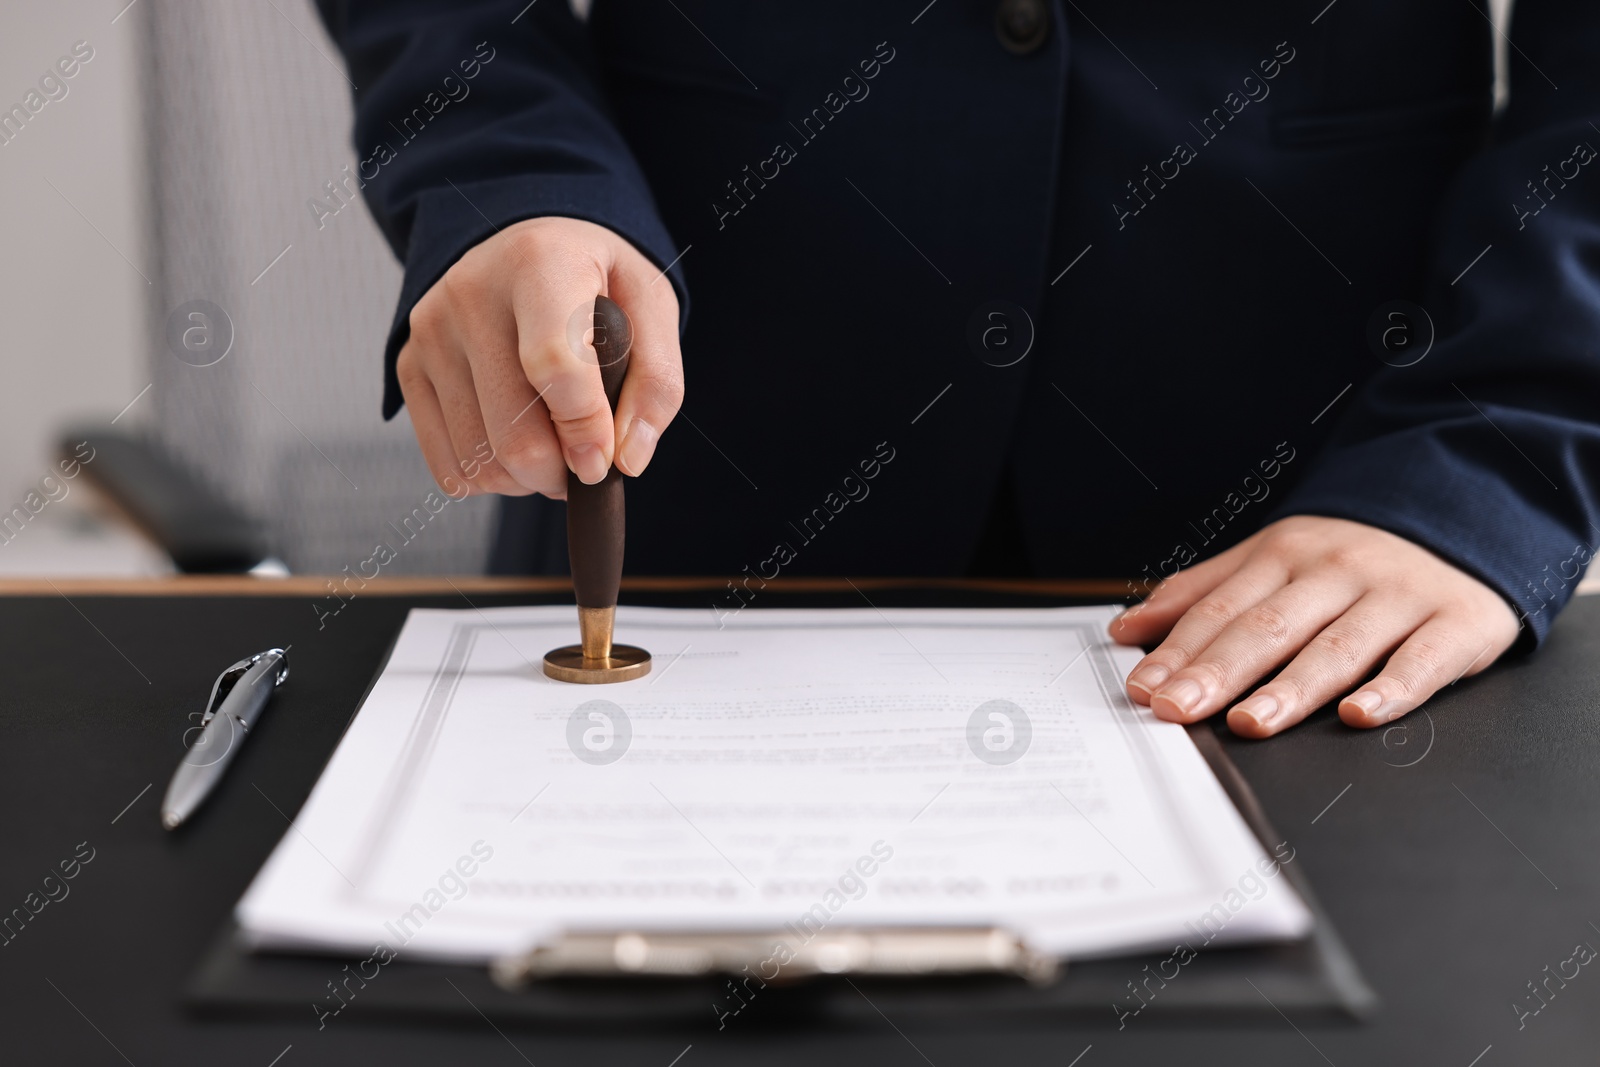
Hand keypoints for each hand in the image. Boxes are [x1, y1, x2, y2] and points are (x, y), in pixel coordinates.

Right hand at [397, 216, 682, 497]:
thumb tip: (627, 461)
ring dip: (526, 480)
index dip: (584, 429)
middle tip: (585, 463)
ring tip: (553, 447)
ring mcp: (432, 330)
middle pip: (513, 432)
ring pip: (480, 460)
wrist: (527, 244)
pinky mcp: (409, 364)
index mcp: (540, 263)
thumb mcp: (652, 309)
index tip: (603, 462)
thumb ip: (656, 385)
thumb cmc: (597, 281)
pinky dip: (490, 477)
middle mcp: (472, 293)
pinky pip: (448, 465)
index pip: (554, 364)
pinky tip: (514, 447)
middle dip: (559, 473)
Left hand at [1110, 516, 1519, 737]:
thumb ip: (1199, 594)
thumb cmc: (1349, 558)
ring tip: (1249, 721)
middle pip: (1270, 628)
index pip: (1222, 610)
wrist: (1464, 522)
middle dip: (1218, 671)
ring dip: (1291, 688)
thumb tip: (1126, 630)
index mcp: (1285, 555)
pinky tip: (1359, 714)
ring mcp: (1398, 598)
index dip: (1179, 651)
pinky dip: (1393, 689)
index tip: (1144, 689)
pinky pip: (1422, 661)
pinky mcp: (1456, 624)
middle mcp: (1338, 572)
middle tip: (1176, 709)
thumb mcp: (1270, 558)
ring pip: (1338, 647)